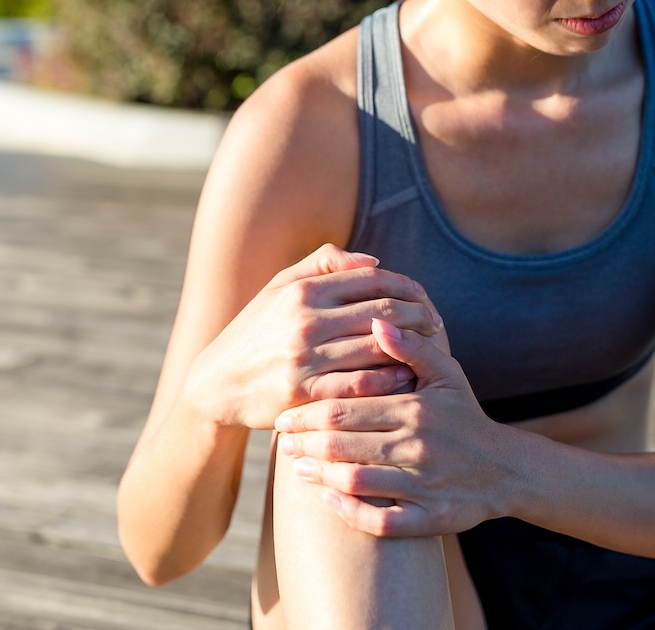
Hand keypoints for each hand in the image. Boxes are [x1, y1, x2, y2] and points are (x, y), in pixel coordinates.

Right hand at [183, 245, 444, 430]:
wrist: (216, 384)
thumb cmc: (256, 331)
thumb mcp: (279, 287)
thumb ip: (322, 266)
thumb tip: (372, 261)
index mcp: (302, 291)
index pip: (371, 280)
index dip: (406, 286)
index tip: (424, 297)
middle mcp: (304, 321)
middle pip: (381, 312)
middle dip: (417, 315)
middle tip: (437, 322)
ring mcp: (304, 359)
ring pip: (376, 348)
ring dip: (410, 347)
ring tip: (430, 348)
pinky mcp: (304, 393)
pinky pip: (360, 384)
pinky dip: (388, 378)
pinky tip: (406, 376)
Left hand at [273, 319, 510, 537]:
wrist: (507, 469)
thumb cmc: (465, 415)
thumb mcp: (446, 374)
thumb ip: (411, 347)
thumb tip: (377, 319)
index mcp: (417, 408)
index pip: (347, 409)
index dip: (309, 413)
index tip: (285, 414)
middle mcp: (419, 447)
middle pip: (344, 444)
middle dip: (305, 443)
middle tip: (282, 441)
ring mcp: (425, 485)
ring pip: (356, 482)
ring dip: (319, 475)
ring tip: (297, 467)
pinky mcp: (431, 518)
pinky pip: (381, 522)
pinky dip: (349, 512)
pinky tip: (328, 499)